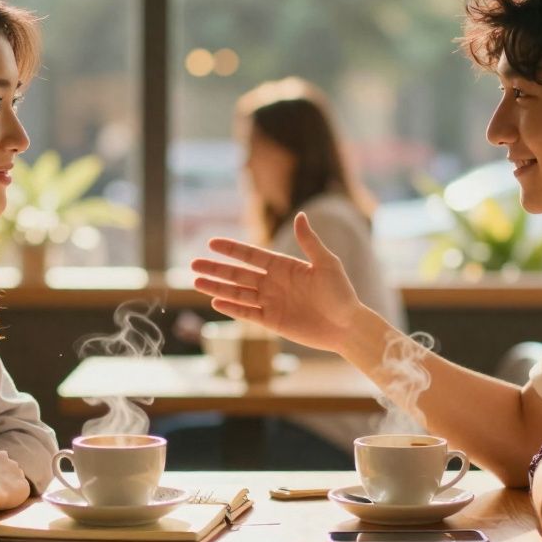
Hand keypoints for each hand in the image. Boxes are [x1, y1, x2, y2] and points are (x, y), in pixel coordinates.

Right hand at [192, 212, 362, 353]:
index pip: (251, 255)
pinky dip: (232, 308)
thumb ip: (309, 242)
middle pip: (238, 274)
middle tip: (193, 263)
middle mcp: (273, 283)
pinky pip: (247, 313)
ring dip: (217, 288)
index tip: (211, 242)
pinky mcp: (272, 321)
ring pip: (238, 293)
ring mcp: (271, 302)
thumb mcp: (327, 264)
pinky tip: (215, 302)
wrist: (347, 326)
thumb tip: (300, 215)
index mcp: (284, 266)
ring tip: (196, 281)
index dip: (231, 249)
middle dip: (216, 268)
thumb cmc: (341, 293)